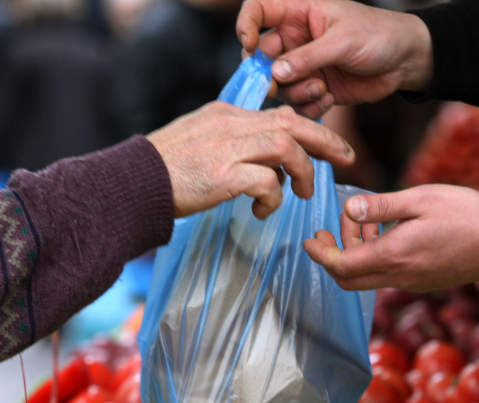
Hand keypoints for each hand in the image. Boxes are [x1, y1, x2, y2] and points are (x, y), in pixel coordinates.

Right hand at [148, 101, 353, 218]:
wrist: (131, 184)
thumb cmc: (165, 171)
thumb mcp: (202, 142)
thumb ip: (234, 143)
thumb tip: (269, 164)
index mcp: (227, 115)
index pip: (280, 114)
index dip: (311, 128)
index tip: (329, 145)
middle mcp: (231, 125)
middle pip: (292, 123)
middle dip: (326, 140)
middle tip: (346, 158)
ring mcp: (227, 149)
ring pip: (286, 148)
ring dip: (302, 173)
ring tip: (301, 194)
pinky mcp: (223, 176)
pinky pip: (267, 182)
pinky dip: (273, 198)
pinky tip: (262, 211)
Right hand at [236, 0, 431, 117]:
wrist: (405, 60)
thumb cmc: (378, 36)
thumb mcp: (343, 41)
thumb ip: (308, 57)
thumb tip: (275, 71)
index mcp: (298, 13)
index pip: (258, 10)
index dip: (246, 25)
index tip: (249, 44)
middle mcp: (295, 39)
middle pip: (261, 56)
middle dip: (267, 74)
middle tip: (276, 87)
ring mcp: (304, 65)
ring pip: (279, 84)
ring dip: (295, 92)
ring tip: (321, 89)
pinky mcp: (315, 88)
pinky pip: (297, 103)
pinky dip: (309, 106)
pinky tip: (329, 100)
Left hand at [305, 185, 478, 290]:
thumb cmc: (466, 215)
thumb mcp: (420, 199)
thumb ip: (381, 206)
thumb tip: (349, 209)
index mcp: (394, 256)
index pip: (341, 266)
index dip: (320, 254)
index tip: (309, 239)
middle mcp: (399, 276)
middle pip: (349, 280)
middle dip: (333, 255)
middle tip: (330, 229)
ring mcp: (413, 283)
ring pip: (369, 277)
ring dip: (357, 252)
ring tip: (366, 221)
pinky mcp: (424, 282)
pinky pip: (388, 276)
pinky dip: (377, 257)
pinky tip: (389, 233)